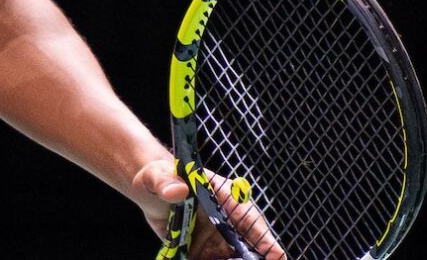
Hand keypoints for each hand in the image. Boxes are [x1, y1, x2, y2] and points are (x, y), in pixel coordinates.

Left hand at [136, 158, 285, 259]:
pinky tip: (194, 259)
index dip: (266, 240)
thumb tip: (176, 190)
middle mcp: (225, 222)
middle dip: (251, 257)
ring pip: (231, 258)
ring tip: (211, 258)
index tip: (279, 256)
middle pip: (247, 247)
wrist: (148, 188)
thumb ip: (165, 183)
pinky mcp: (200, 251)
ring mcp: (214, 239)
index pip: (251, 220)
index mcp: (225, 199)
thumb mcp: (158, 176)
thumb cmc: (159, 175)